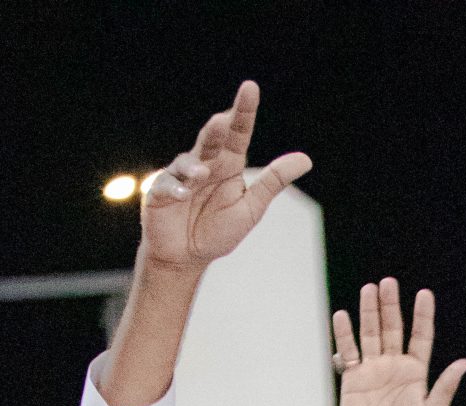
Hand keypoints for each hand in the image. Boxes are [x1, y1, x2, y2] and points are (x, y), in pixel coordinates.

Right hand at [139, 80, 311, 275]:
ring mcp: (180, 176)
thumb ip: (274, 182)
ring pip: (187, 161)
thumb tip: (306, 159)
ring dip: (195, 167)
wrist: (187, 256)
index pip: (238, 133)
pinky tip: (184, 195)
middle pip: (211, 139)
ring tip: (203, 176)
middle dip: (216, 128)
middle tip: (223, 121)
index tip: (251, 88)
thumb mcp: (251, 207)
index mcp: (228, 164)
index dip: (243, 112)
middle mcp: (204, 163)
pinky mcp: (159, 192)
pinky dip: (175, 188)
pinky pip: (166, 185)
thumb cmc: (218, 230)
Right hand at [333, 280, 465, 405]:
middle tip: (389, 283)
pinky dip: (344, 335)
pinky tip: (343, 316)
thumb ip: (445, 386)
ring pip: (371, 334)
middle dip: (391, 306)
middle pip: (393, 329)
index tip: (424, 294)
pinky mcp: (353, 379)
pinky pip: (348, 352)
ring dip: (369, 312)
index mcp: (416, 372)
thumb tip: (464, 362)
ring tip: (370, 290)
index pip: (421, 337)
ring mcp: (373, 370)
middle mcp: (394, 367)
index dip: (422, 316)